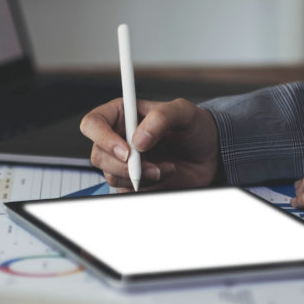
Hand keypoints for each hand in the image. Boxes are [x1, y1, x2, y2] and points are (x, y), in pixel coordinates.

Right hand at [80, 98, 219, 191]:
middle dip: (124, 165)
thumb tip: (138, 140)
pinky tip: (164, 174)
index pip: (93, 123)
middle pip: (98, 155)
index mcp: (122, 114)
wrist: (209, 154)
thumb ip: (161, 118)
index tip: (127, 151)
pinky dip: (146, 187)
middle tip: (151, 167)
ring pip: (111, 176)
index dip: (102, 138)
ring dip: (140, 177)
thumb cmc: (195, 127)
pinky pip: (126, 190)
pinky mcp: (131, 181)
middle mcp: (117, 137)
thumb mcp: (184, 112)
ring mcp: (123, 161)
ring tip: (165, 168)